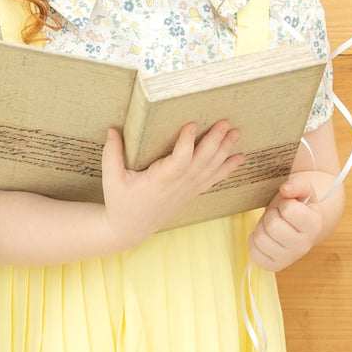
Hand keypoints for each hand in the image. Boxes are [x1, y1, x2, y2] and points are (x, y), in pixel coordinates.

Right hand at [101, 120, 242, 248]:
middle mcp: (178, 186)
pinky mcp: (191, 193)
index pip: (179, 161)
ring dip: (224, 151)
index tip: (192, 124)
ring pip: (210, 169)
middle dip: (215, 142)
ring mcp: (187, 190)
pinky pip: (212, 179)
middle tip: (225, 122)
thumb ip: (112, 153)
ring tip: (235, 133)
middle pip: (201, 162)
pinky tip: (240, 158)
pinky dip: (227, 168)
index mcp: (159, 181)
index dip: (187, 144)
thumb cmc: (120, 202)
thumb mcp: (111, 179)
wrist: (130, 229)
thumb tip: (112, 129)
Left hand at [248, 172, 325, 270]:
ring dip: (262, 228)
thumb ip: (297, 184)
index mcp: (314, 225)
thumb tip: (285, 189)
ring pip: (261, 239)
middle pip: (273, 226)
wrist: (298, 225)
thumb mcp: (302, 190)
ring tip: (272, 226)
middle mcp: (305, 245)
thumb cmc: (297, 205)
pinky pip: (254, 253)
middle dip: (271, 216)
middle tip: (278, 216)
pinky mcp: (274, 265)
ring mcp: (289, 258)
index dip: (283, 204)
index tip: (288, 207)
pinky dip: (254, 241)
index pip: (288, 210)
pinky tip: (264, 236)